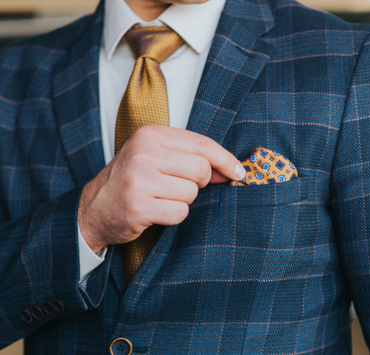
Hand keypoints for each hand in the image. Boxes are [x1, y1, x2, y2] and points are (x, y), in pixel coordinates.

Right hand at [77, 126, 244, 252]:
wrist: (93, 208)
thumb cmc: (132, 180)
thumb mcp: (156, 156)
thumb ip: (191, 156)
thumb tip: (231, 169)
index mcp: (151, 135)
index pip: (202, 144)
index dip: (225, 160)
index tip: (238, 172)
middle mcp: (144, 153)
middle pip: (201, 170)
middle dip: (199, 183)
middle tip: (178, 187)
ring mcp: (139, 180)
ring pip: (191, 192)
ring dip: (183, 200)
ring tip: (160, 198)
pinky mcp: (138, 206)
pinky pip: (180, 212)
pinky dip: (174, 215)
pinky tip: (156, 211)